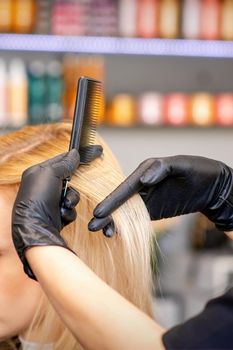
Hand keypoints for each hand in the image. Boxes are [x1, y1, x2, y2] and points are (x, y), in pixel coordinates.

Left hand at [12, 145, 102, 278]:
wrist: (36, 226)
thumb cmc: (39, 197)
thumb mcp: (51, 173)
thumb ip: (64, 163)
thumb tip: (75, 153)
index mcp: (38, 173)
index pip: (60, 160)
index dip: (75, 157)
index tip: (93, 152)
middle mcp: (43, 186)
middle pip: (68, 179)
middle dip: (71, 186)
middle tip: (69, 187)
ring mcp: (49, 201)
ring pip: (71, 195)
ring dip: (71, 200)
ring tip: (64, 205)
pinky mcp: (56, 214)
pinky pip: (70, 208)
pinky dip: (68, 211)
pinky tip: (62, 214)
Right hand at [88, 156, 232, 236]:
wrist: (214, 187)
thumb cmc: (199, 171)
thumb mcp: (182, 165)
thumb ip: (162, 168)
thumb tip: (144, 179)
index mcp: (146, 171)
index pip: (126, 188)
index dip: (113, 201)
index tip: (100, 212)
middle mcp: (143, 185)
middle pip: (121, 201)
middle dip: (107, 214)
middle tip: (93, 227)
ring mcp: (148, 199)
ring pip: (126, 212)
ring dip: (114, 222)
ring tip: (105, 233)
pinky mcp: (154, 210)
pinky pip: (137, 219)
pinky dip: (126, 226)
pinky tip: (117, 234)